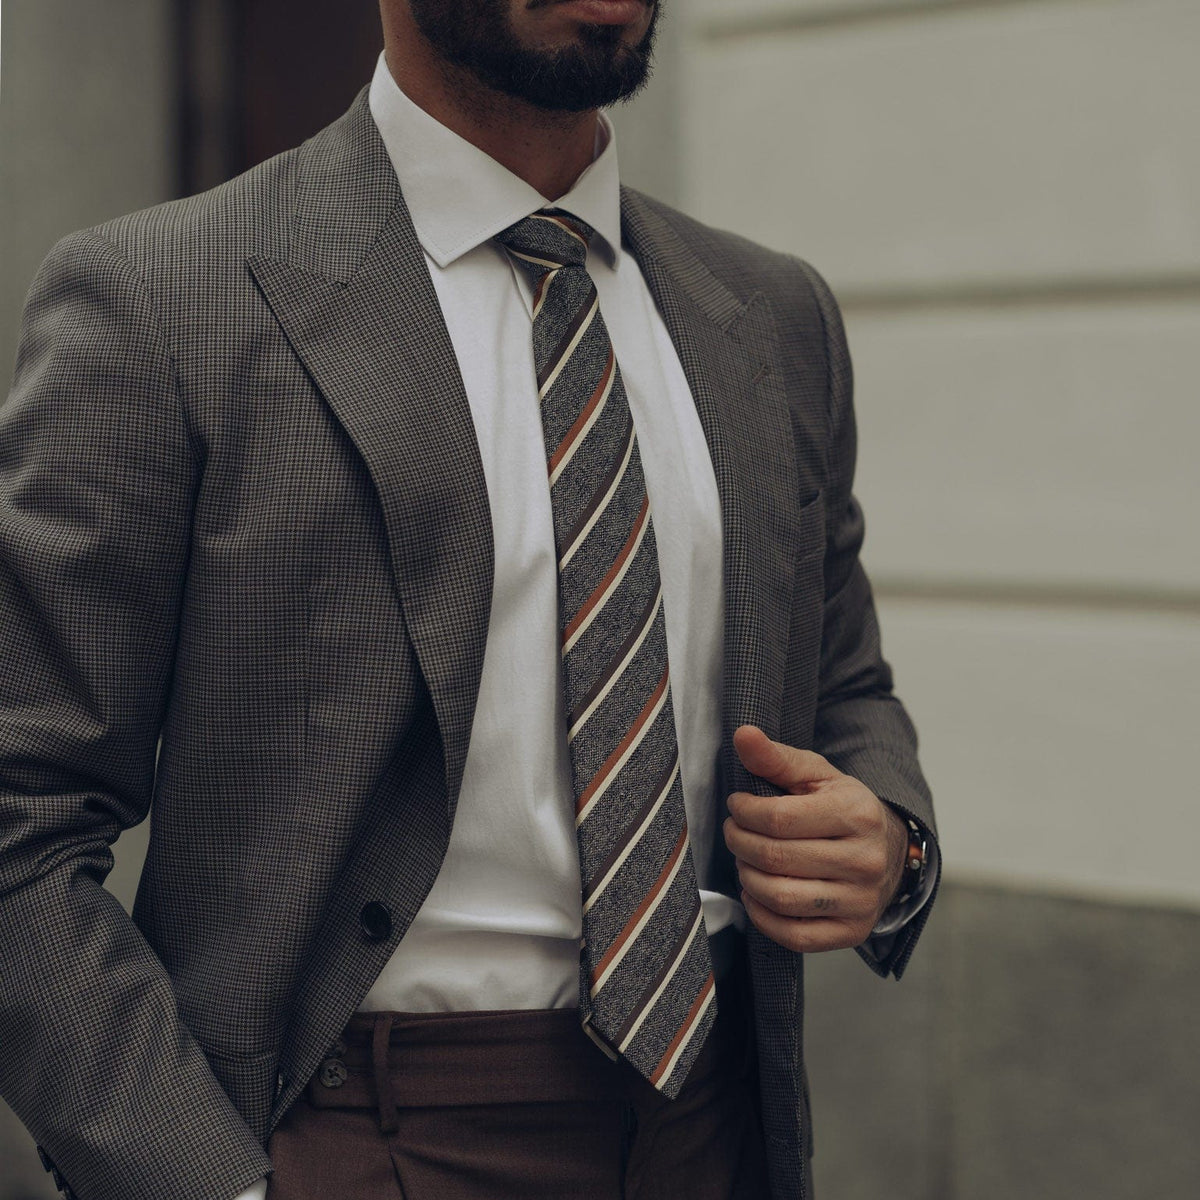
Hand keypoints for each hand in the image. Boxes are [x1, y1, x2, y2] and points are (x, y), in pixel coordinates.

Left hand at [722, 725, 907, 952]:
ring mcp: (861, 901)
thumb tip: (743, 734)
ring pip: (780, 897)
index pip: (778, 818)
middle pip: (775, 858)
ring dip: (747, 877)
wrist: (888, 852)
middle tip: (734, 832)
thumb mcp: (816, 776)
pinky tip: (755, 893)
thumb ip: (776, 757)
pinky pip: (793, 935)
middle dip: (739, 843)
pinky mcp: (851, 932)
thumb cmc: (841, 808)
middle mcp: (864, 860)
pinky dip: (762, 915)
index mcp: (857, 814)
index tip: (736, 805)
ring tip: (745, 859)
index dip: (744, 812)